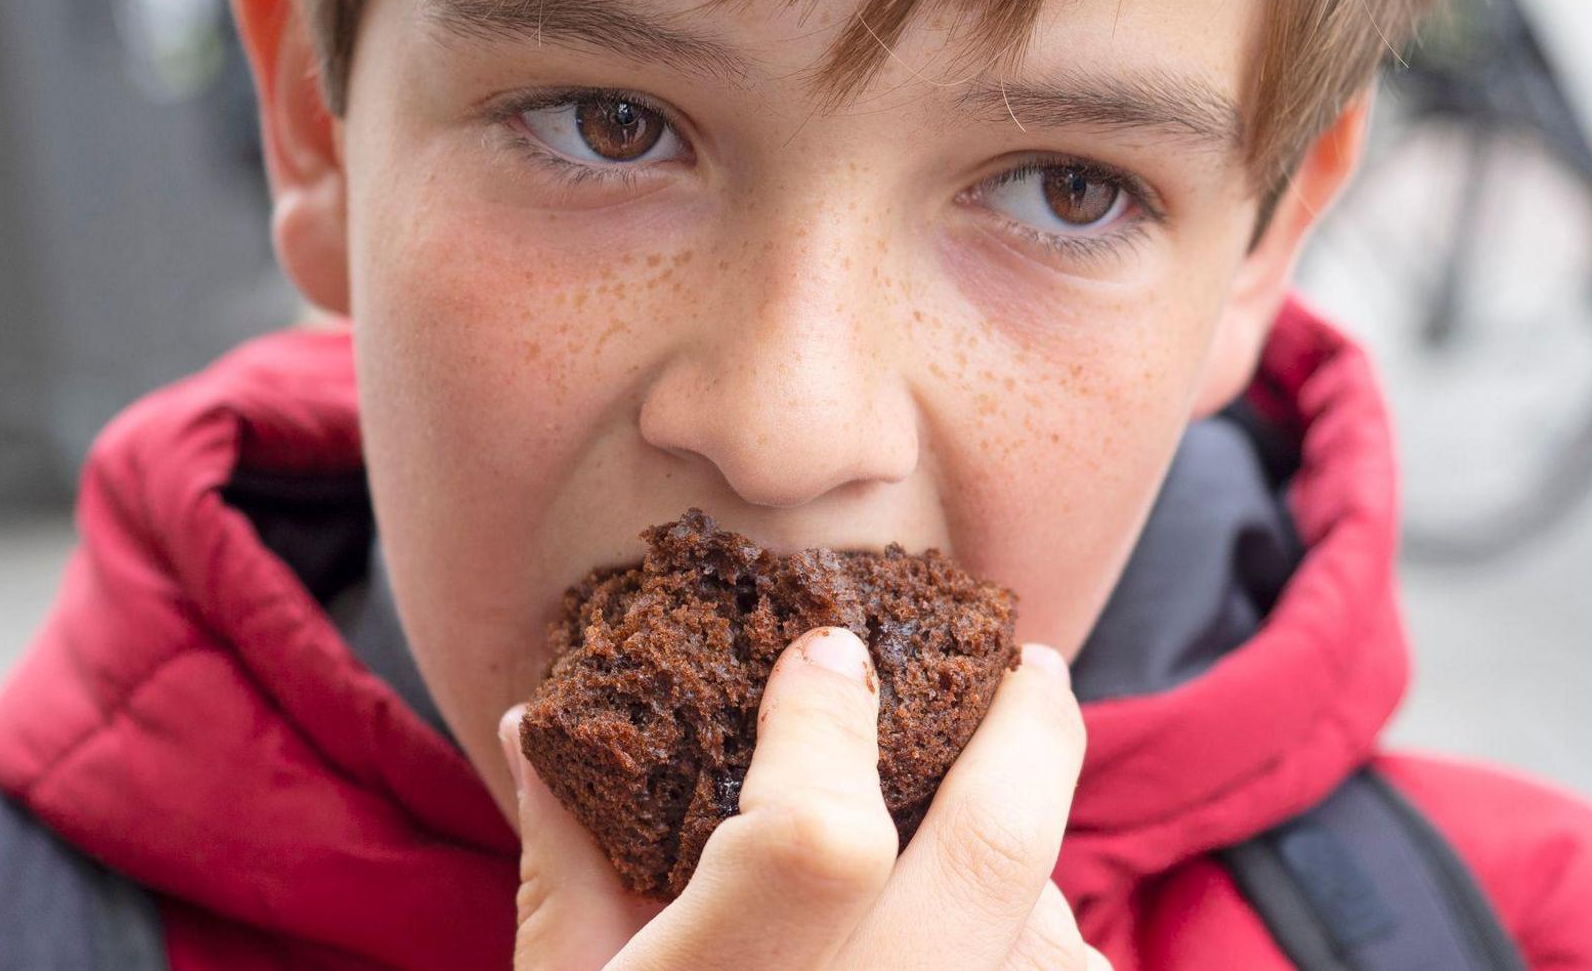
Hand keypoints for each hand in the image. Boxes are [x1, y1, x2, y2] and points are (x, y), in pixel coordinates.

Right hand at [502, 628, 1106, 969]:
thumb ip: (566, 863)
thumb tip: (541, 721)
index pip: (823, 827)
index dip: (827, 716)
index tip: (827, 650)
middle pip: (998, 848)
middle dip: (1029, 733)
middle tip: (1033, 668)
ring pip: (1049, 943)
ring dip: (1036, 867)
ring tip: (1006, 813)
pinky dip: (1041, 962)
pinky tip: (1005, 945)